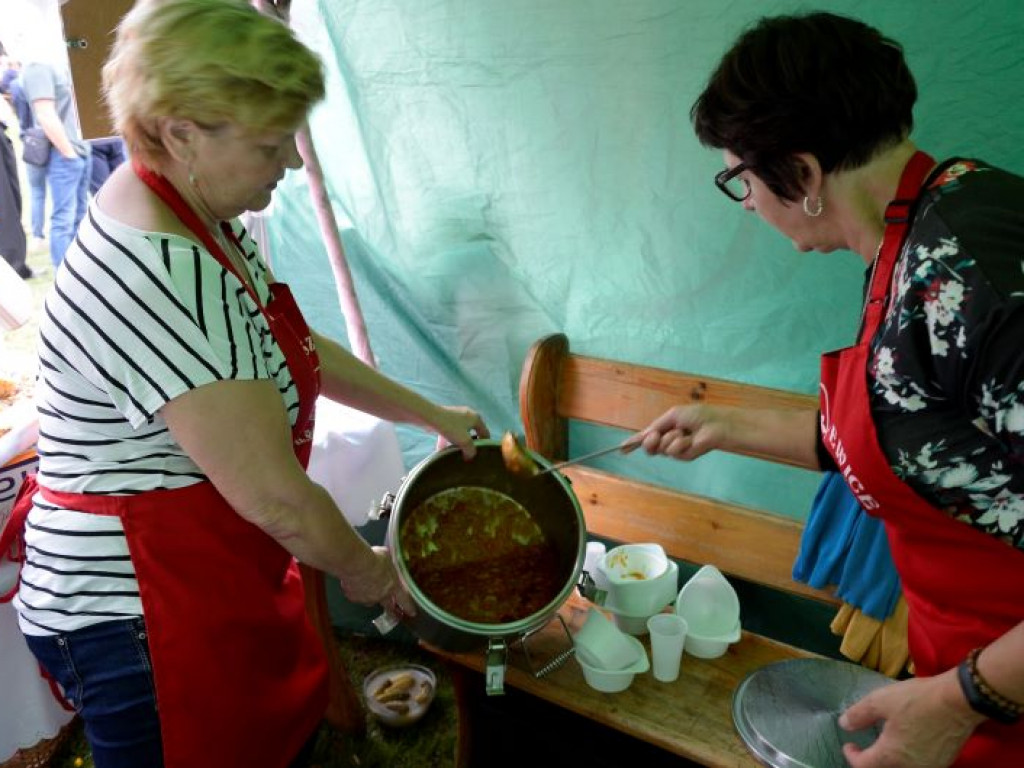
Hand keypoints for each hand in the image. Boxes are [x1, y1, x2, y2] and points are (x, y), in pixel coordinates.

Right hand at [340, 547, 415, 616]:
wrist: (356, 563)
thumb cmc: (374, 558)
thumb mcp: (388, 557)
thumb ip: (390, 564)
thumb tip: (390, 560)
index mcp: (393, 586)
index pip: (404, 600)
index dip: (409, 607)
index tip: (412, 613)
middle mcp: (381, 595)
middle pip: (388, 606)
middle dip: (391, 610)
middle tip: (392, 612)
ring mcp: (367, 598)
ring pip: (371, 600)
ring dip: (371, 595)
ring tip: (367, 585)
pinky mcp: (354, 598)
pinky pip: (357, 596)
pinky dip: (357, 591)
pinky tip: (354, 582)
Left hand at [432, 406, 488, 458]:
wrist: (431, 416)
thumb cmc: (451, 427)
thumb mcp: (464, 441)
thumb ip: (471, 451)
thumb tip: (470, 456)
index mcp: (476, 418)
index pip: (485, 433)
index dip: (484, 445)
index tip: (479, 455)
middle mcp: (468, 415)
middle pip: (472, 433)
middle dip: (469, 444)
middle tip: (467, 454)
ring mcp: (457, 415)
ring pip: (460, 432)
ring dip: (457, 442)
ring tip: (454, 453)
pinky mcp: (446, 417)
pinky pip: (450, 431)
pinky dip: (447, 439)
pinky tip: (442, 449)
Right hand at [637, 405, 730, 460]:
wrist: (714, 424)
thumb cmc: (696, 415)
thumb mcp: (672, 415)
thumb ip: (656, 426)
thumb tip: (643, 434)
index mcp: (665, 429)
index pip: (646, 437)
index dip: (634, 443)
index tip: (621, 449)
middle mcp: (668, 440)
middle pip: (649, 447)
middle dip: (649, 442)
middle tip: (655, 435)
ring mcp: (676, 450)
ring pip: (661, 449)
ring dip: (670, 438)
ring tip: (684, 433)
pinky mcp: (684, 457)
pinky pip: (673, 451)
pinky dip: (680, 443)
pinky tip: (690, 439)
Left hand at [839, 671, 982, 767]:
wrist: (959, 701)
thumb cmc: (917, 700)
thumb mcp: (880, 701)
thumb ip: (859, 715)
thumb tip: (845, 724)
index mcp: (891, 756)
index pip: (864, 766)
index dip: (852, 756)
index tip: (848, 745)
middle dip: (871, 762)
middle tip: (865, 749)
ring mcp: (929, 766)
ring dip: (890, 761)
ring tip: (885, 746)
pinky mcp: (944, 761)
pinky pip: (919, 765)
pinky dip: (907, 759)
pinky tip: (907, 745)